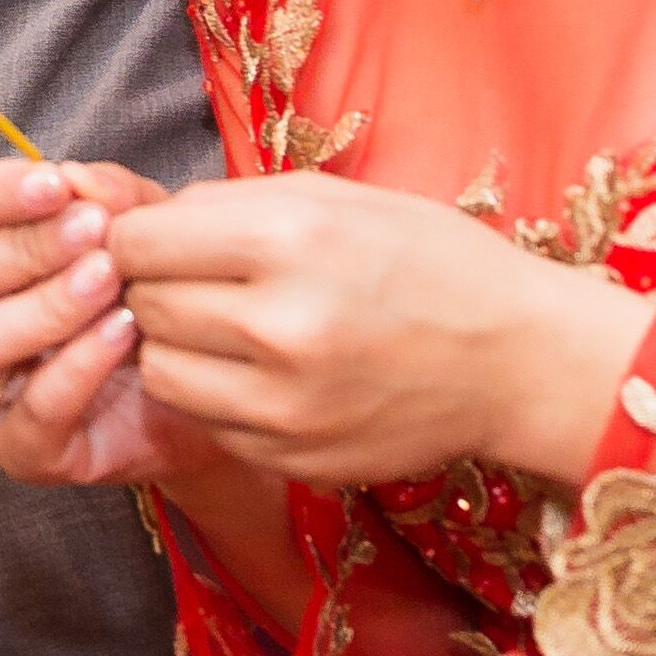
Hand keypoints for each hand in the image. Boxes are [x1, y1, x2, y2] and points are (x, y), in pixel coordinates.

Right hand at [0, 156, 217, 489]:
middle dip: (17, 248)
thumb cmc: (151, 295)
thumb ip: (111, 196)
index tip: (53, 182)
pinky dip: (79, 364)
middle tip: (93, 231)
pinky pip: (32, 411)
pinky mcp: (23, 452)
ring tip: (109, 281)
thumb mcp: (141, 226)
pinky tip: (125, 331)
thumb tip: (74, 177)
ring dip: (41, 306)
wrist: (206, 383)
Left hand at [106, 172, 655, 488]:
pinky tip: (262, 371)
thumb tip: (136, 221)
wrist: (518, 359)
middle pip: (144, 307)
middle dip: (155, 288)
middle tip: (196, 281)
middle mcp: (279, 327)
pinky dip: (217, 394)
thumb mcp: (334, 199)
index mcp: (288, 241)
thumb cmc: (429, 260)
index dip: (138, 238)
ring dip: (176, 347)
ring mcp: (285, 405)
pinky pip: (206, 421)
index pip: (139, 244)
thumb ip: (227, 206)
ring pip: (161, 373)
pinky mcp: (292, 456)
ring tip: (224, 327)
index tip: (160, 239)